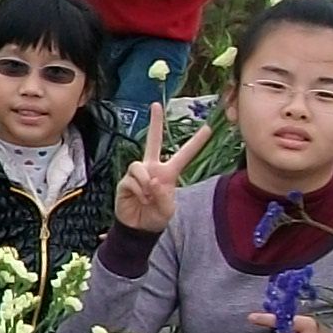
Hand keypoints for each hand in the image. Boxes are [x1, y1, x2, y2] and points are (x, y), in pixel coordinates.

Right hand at [114, 102, 215, 234]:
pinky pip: (131, 179)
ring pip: (139, 165)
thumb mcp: (167, 210)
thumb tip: (151, 181)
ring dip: (144, 183)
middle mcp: (152, 168)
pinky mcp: (125, 180)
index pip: (184, 155)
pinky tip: (139, 199)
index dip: (196, 142)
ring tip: (147, 198)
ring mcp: (137, 173)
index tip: (208, 128)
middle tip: (155, 104)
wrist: (137, 228)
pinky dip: (138, 191)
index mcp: (168, 173)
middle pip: (153, 140)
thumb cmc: (155, 217)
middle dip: (154, 122)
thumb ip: (164, 196)